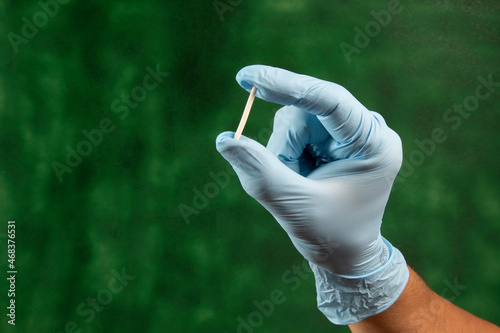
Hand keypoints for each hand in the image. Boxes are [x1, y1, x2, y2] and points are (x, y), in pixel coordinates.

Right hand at [216, 65, 408, 323]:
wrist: (344, 255)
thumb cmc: (331, 236)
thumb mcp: (295, 207)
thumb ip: (261, 172)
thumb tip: (224, 139)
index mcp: (373, 144)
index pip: (330, 100)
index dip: (289, 86)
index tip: (249, 78)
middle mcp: (364, 131)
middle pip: (306, 111)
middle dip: (284, 145)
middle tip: (281, 175)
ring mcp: (345, 134)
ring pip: (293, 119)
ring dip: (282, 152)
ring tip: (294, 184)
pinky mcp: (328, 139)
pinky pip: (291, 131)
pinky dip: (283, 155)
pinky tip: (297, 178)